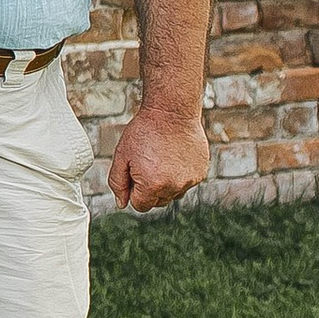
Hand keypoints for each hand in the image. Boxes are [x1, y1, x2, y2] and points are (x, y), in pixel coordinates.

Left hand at [109, 101, 209, 215]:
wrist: (172, 112)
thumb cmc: (144, 131)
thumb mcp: (121, 155)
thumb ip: (118, 183)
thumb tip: (122, 203)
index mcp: (152, 185)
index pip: (140, 205)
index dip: (133, 190)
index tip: (134, 171)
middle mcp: (174, 187)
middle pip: (158, 202)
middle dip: (149, 189)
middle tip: (147, 163)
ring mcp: (190, 180)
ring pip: (173, 193)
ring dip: (166, 183)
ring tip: (161, 158)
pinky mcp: (200, 172)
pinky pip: (186, 182)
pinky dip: (179, 174)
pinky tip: (174, 155)